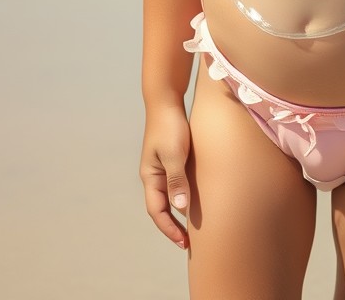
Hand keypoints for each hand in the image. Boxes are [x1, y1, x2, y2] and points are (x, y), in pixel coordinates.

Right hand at [140, 104, 191, 249]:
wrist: (166, 101)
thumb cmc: (170, 127)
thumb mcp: (174, 154)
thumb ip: (177, 180)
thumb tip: (180, 208)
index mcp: (150, 177)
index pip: (157, 212)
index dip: (169, 229)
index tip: (184, 243)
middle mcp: (153, 175)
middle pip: (161, 208)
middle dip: (172, 226)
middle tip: (188, 242)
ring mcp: (161, 167)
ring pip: (168, 197)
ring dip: (177, 213)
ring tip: (192, 226)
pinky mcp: (170, 159)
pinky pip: (175, 184)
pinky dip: (182, 196)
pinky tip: (193, 199)